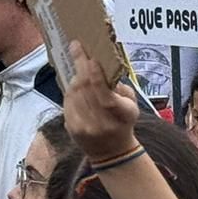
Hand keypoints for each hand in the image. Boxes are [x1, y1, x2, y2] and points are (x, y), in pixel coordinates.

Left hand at [63, 40, 139, 161]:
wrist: (112, 151)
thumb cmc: (122, 121)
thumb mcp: (130, 105)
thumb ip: (119, 88)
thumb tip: (102, 67)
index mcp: (123, 114)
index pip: (105, 93)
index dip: (96, 74)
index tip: (90, 57)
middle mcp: (104, 122)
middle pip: (86, 88)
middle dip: (80, 65)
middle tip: (76, 47)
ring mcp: (86, 127)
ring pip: (74, 93)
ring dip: (75, 77)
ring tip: (79, 69)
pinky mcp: (73, 129)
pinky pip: (67, 102)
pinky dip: (70, 91)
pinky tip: (75, 86)